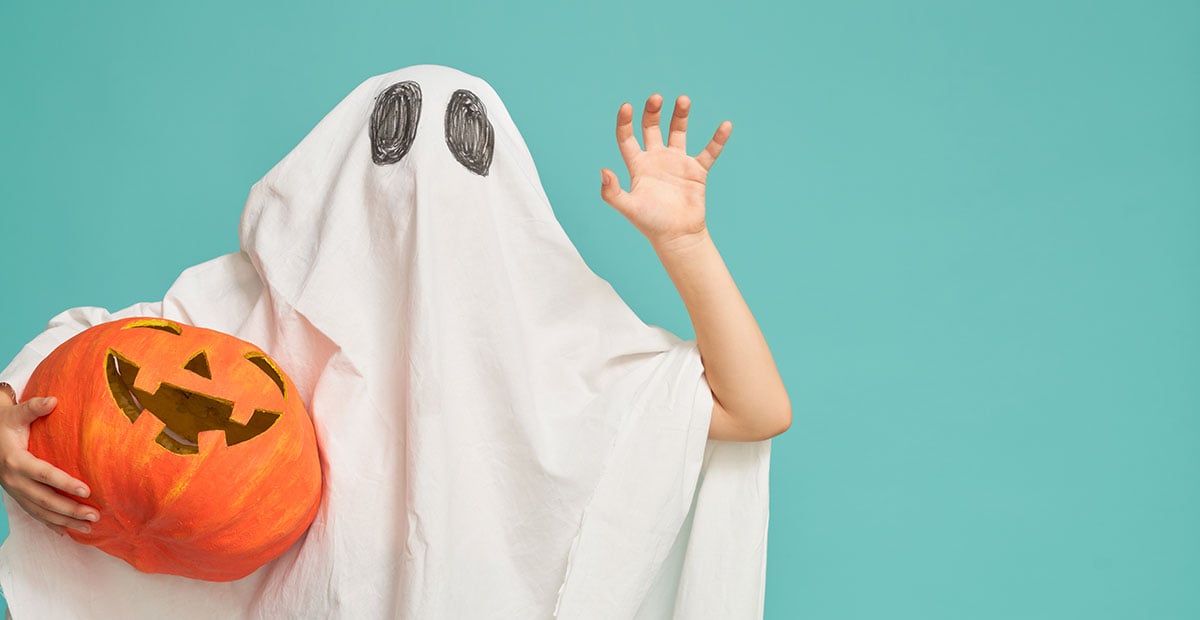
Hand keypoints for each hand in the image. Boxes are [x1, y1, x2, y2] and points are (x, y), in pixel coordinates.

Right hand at [0, 391, 98, 534]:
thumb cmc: (7, 423)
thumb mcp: (17, 413)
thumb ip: (34, 408)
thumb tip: (53, 400)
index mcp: (16, 461)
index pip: (44, 475)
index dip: (65, 483)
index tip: (87, 490)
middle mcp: (13, 480)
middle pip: (44, 499)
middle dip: (70, 510)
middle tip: (95, 516)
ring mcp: (14, 491)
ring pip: (40, 511)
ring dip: (64, 521)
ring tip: (89, 527)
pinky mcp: (16, 495)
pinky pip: (33, 513)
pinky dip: (50, 524)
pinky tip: (66, 532)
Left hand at [599, 93, 731, 249]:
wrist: (677, 237)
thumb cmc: (650, 223)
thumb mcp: (628, 207)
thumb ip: (612, 192)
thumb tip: (603, 171)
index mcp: (638, 165)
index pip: (627, 138)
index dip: (625, 122)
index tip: (626, 107)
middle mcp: (656, 159)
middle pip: (652, 128)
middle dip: (653, 112)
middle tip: (656, 98)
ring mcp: (677, 163)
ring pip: (678, 132)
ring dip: (680, 115)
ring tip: (683, 99)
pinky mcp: (696, 171)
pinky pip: (709, 151)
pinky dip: (717, 139)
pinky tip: (725, 125)